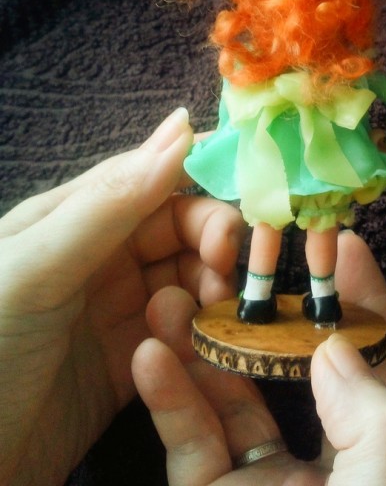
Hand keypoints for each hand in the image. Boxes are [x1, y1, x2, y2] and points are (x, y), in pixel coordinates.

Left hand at [0, 108, 244, 485]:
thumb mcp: (39, 264)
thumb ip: (111, 202)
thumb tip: (183, 127)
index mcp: (74, 217)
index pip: (151, 180)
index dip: (199, 184)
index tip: (241, 203)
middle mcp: (102, 256)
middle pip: (180, 231)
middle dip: (213, 243)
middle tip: (227, 272)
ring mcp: (120, 309)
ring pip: (190, 281)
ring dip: (211, 292)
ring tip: (212, 315)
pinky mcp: (135, 361)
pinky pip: (186, 336)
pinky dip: (204, 338)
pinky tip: (205, 351)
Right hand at [132, 231, 385, 484]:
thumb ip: (374, 408)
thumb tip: (333, 347)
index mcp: (381, 452)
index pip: (379, 361)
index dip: (366, 299)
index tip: (345, 243)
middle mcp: (325, 461)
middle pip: (292, 368)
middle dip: (266, 309)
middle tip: (242, 256)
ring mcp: (264, 483)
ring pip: (230, 396)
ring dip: (201, 343)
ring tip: (175, 293)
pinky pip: (187, 443)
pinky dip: (168, 398)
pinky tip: (149, 353)